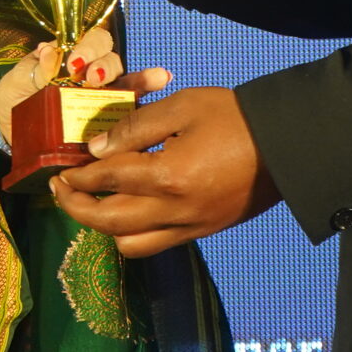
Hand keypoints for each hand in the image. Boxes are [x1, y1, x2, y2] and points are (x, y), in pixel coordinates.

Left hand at [0, 27, 136, 138]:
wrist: (11, 130)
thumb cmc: (16, 97)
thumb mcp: (18, 80)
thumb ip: (33, 69)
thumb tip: (48, 51)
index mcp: (71, 55)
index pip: (90, 40)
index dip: (88, 47)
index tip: (74, 63)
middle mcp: (91, 72)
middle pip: (110, 59)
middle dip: (105, 66)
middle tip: (92, 80)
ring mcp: (102, 95)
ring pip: (125, 81)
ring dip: (135, 80)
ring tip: (144, 82)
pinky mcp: (108, 120)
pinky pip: (129, 107)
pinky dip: (145, 95)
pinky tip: (161, 82)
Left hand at [47, 86, 278, 256]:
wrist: (290, 146)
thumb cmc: (236, 117)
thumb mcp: (183, 106)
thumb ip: (136, 127)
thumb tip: (98, 147)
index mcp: (168, 175)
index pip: (107, 180)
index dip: (78, 176)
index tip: (61, 171)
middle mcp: (176, 210)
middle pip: (109, 223)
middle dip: (77, 208)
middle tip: (61, 191)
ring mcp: (191, 226)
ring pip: (130, 245)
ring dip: (103, 228)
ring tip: (92, 203)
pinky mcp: (204, 231)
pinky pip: (157, 245)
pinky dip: (133, 235)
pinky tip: (127, 212)